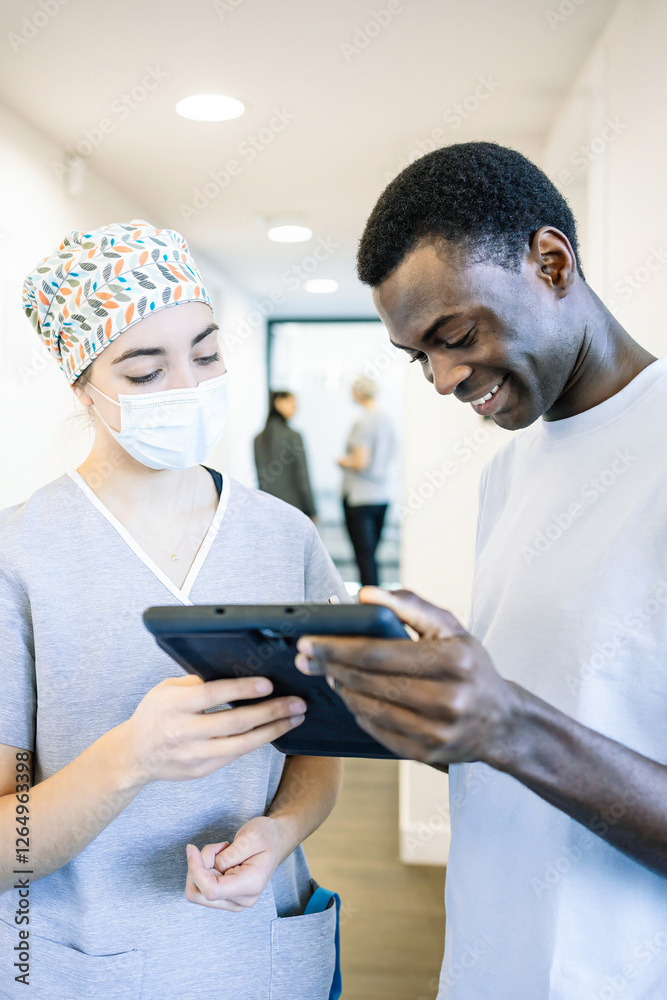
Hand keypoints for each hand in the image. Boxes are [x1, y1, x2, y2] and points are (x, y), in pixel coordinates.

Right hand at [122, 675, 305, 784]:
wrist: (134, 755)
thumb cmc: (155, 714)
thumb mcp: (167, 689)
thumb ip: (197, 681)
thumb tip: (235, 670)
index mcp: (175, 705)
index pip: (213, 695)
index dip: (242, 690)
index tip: (268, 684)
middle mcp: (184, 731)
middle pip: (235, 722)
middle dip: (271, 712)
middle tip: (297, 703)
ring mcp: (194, 755)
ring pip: (241, 744)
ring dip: (272, 731)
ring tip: (295, 718)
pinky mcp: (202, 770)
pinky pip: (235, 755)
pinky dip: (257, 743)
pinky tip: (274, 731)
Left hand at [185, 816, 289, 911]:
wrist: (275, 842)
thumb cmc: (266, 837)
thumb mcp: (251, 836)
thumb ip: (231, 854)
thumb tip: (210, 868)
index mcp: (250, 886)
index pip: (211, 891)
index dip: (196, 870)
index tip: (191, 848)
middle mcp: (241, 900)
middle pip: (199, 893)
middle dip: (199, 866)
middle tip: (218, 847)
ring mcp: (233, 901)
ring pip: (197, 891)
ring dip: (201, 867)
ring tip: (222, 851)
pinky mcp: (226, 898)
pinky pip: (201, 888)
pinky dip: (204, 870)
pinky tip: (220, 858)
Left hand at [294, 587, 518, 766]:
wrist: (501, 721)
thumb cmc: (469, 666)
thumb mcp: (449, 628)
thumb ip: (408, 605)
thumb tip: (364, 594)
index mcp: (453, 661)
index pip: (379, 653)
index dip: (337, 646)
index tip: (309, 640)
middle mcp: (447, 700)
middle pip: (369, 681)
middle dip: (330, 665)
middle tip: (306, 655)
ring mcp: (436, 732)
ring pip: (368, 707)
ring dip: (341, 688)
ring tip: (328, 671)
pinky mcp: (426, 754)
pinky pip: (376, 730)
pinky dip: (357, 710)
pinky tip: (350, 694)